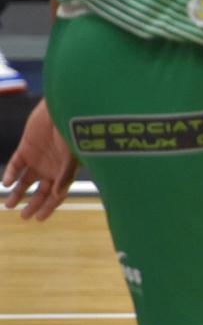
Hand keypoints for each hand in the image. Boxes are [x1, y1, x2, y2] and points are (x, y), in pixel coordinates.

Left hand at [3, 101, 76, 221]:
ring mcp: (38, 158)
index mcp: (65, 171)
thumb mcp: (72, 154)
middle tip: (23, 216)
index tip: (39, 219)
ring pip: (26, 181)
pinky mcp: (26, 147)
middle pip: (41, 190)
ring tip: (8, 205)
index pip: (56, 194)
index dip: (48, 207)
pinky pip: (16, 164)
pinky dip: (11, 174)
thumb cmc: (73, 130)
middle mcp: (51, 167)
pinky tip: (7, 183)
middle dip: (32, 204)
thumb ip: (65, 174)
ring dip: (18, 193)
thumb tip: (58, 194)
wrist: (62, 106)